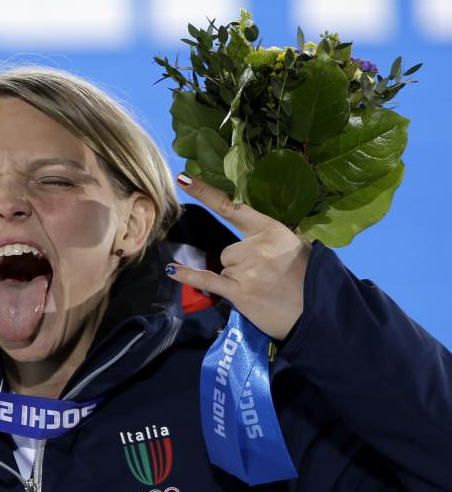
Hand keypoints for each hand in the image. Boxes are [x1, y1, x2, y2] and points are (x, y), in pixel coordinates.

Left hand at [169, 174, 310, 340]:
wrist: (319, 312)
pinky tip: (172, 270)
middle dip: (240, 265)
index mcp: (272, 230)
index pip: (233, 208)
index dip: (206, 193)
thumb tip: (251, 235)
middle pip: (227, 251)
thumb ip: (270, 238)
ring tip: (263, 290)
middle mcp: (257, 246)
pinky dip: (189, 276)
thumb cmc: (309, 279)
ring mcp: (247, 269)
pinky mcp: (239, 291)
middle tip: (266, 278)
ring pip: (224, 269)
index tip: (184, 179)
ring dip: (236, 280)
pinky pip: (207, 280)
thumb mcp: (296, 247)